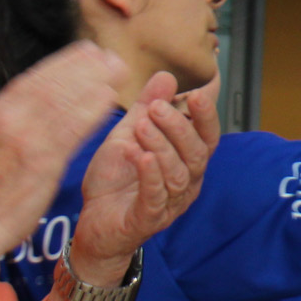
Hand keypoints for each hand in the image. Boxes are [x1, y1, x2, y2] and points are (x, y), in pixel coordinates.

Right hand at [0, 43, 126, 247]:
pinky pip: (71, 128)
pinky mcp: (40, 160)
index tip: (90, 50)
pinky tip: (110, 98)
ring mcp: (24, 137)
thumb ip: (19, 117)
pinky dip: (91, 109)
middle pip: (54, 82)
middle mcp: (9, 117)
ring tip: (118, 70)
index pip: (36, 76)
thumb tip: (45, 96)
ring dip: (94, 80)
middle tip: (111, 56)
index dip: (66, 61)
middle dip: (85, 65)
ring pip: (64, 99)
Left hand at [70, 72, 221, 278]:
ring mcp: (170, 203)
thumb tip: (166, 76)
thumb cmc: (115, 182)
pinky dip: (150, 175)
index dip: (206, 117)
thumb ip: (146, 109)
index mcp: (187, 162)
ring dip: (161, 147)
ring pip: (178, 173)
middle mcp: (186, 183)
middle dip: (179, 127)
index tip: (196, 94)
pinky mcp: (149, 220)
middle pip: (197, 154)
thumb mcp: (128, 136)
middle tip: (156, 107)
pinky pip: (156, 197)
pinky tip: (139, 156)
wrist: (93, 224)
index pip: (207, 137)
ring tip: (141, 127)